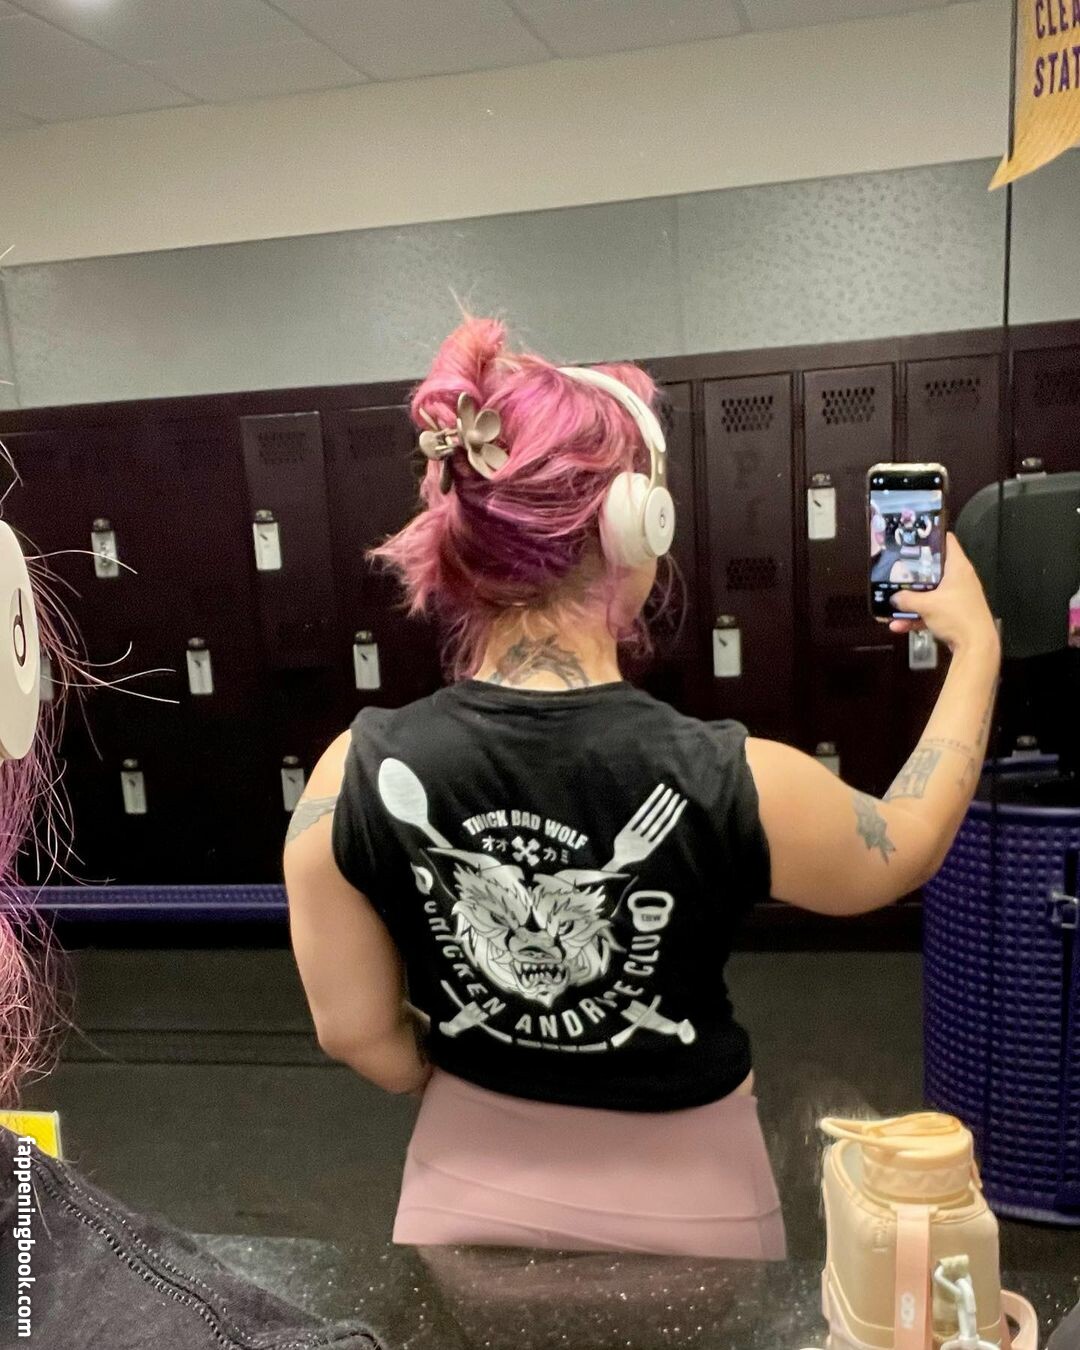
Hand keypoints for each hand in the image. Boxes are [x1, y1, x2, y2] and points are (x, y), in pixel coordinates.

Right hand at [889, 534, 998, 654]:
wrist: (976, 646)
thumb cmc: (956, 616)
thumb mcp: (926, 605)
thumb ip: (907, 599)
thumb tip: (894, 597)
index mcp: (958, 567)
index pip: (947, 541)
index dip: (931, 536)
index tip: (913, 538)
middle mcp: (960, 579)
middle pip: (934, 568)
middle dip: (914, 573)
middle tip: (897, 570)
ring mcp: (958, 596)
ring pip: (931, 592)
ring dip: (912, 600)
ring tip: (893, 605)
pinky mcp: (955, 613)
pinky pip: (933, 610)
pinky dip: (918, 616)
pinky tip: (900, 626)